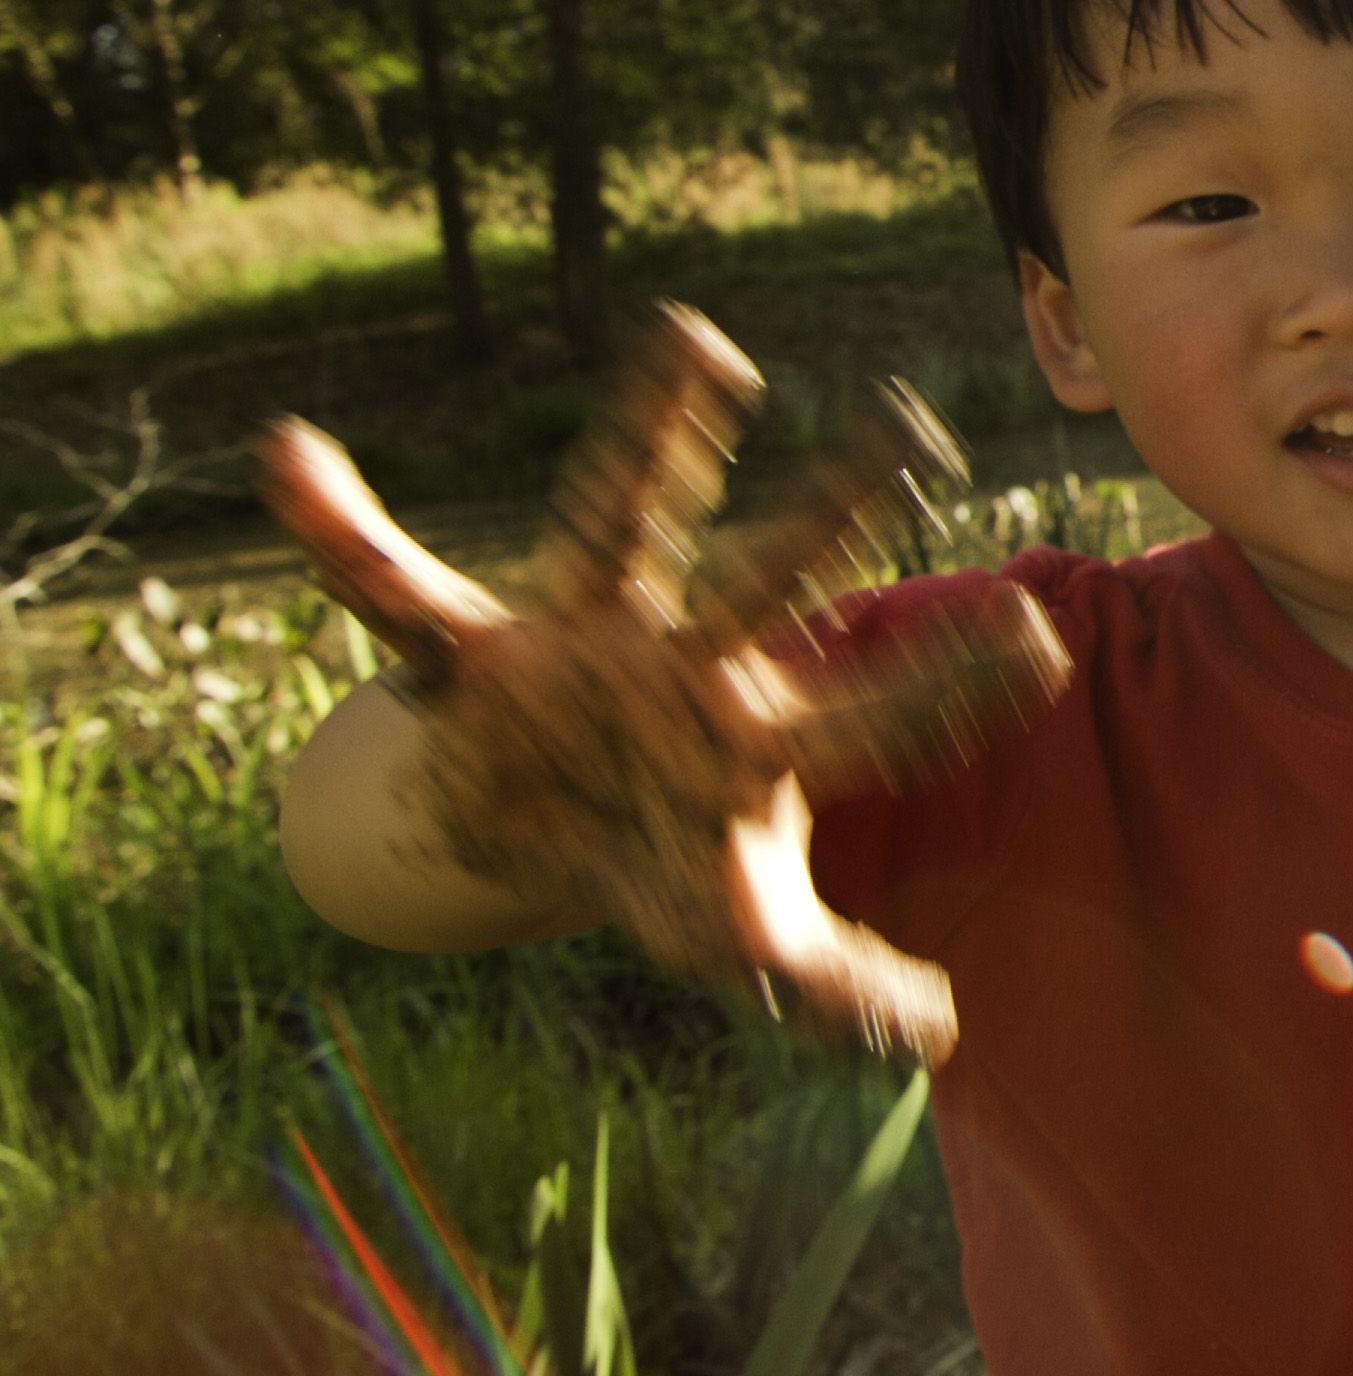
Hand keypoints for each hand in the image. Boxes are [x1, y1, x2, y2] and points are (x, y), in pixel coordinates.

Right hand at [255, 306, 1068, 1062]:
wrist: (526, 841)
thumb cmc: (662, 872)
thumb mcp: (745, 943)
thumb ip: (838, 991)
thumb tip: (939, 1036)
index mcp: (764, 738)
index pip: (881, 709)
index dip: (954, 682)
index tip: (1044, 632)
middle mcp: (694, 660)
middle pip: (780, 576)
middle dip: (842, 506)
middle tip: (917, 426)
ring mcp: (592, 636)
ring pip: (627, 519)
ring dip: (656, 436)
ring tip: (698, 339)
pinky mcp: (480, 647)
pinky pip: (394, 588)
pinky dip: (336, 534)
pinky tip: (285, 461)